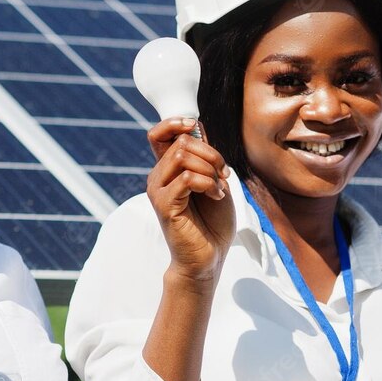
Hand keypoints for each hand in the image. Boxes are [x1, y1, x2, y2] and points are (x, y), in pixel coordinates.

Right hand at [146, 118, 234, 281]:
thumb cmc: (212, 222)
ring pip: (182, 156)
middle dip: (211, 153)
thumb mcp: (213, 180)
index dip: (175, 123)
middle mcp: (158, 177)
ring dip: (210, 168)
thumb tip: (198, 127)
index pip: (158, 134)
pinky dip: (208, 184)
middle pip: (181, 142)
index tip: (195, 128)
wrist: (209, 257)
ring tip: (219, 187)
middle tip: (223, 174)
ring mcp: (158, 190)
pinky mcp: (164, 205)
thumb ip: (204, 157)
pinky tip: (217, 196)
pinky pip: (186, 178)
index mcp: (168, 169)